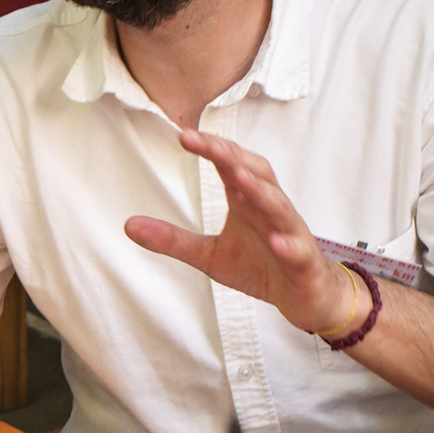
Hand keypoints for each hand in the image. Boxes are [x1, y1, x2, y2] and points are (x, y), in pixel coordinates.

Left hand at [124, 129, 365, 334]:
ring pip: (280, 208)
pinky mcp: (305, 262)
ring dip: (262, 192)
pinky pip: (298, 250)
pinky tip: (277, 240)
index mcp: (248, 201)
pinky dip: (289, 244)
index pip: (230, 167)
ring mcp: (291, 234)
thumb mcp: (209, 255)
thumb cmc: (262, 265)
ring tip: (241, 179)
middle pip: (256, 175)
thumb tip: (127, 225)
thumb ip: (172, 239)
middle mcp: (270, 210)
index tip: (184, 136)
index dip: (211, 150)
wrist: (305, 297)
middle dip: (233, 158)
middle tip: (207, 143)